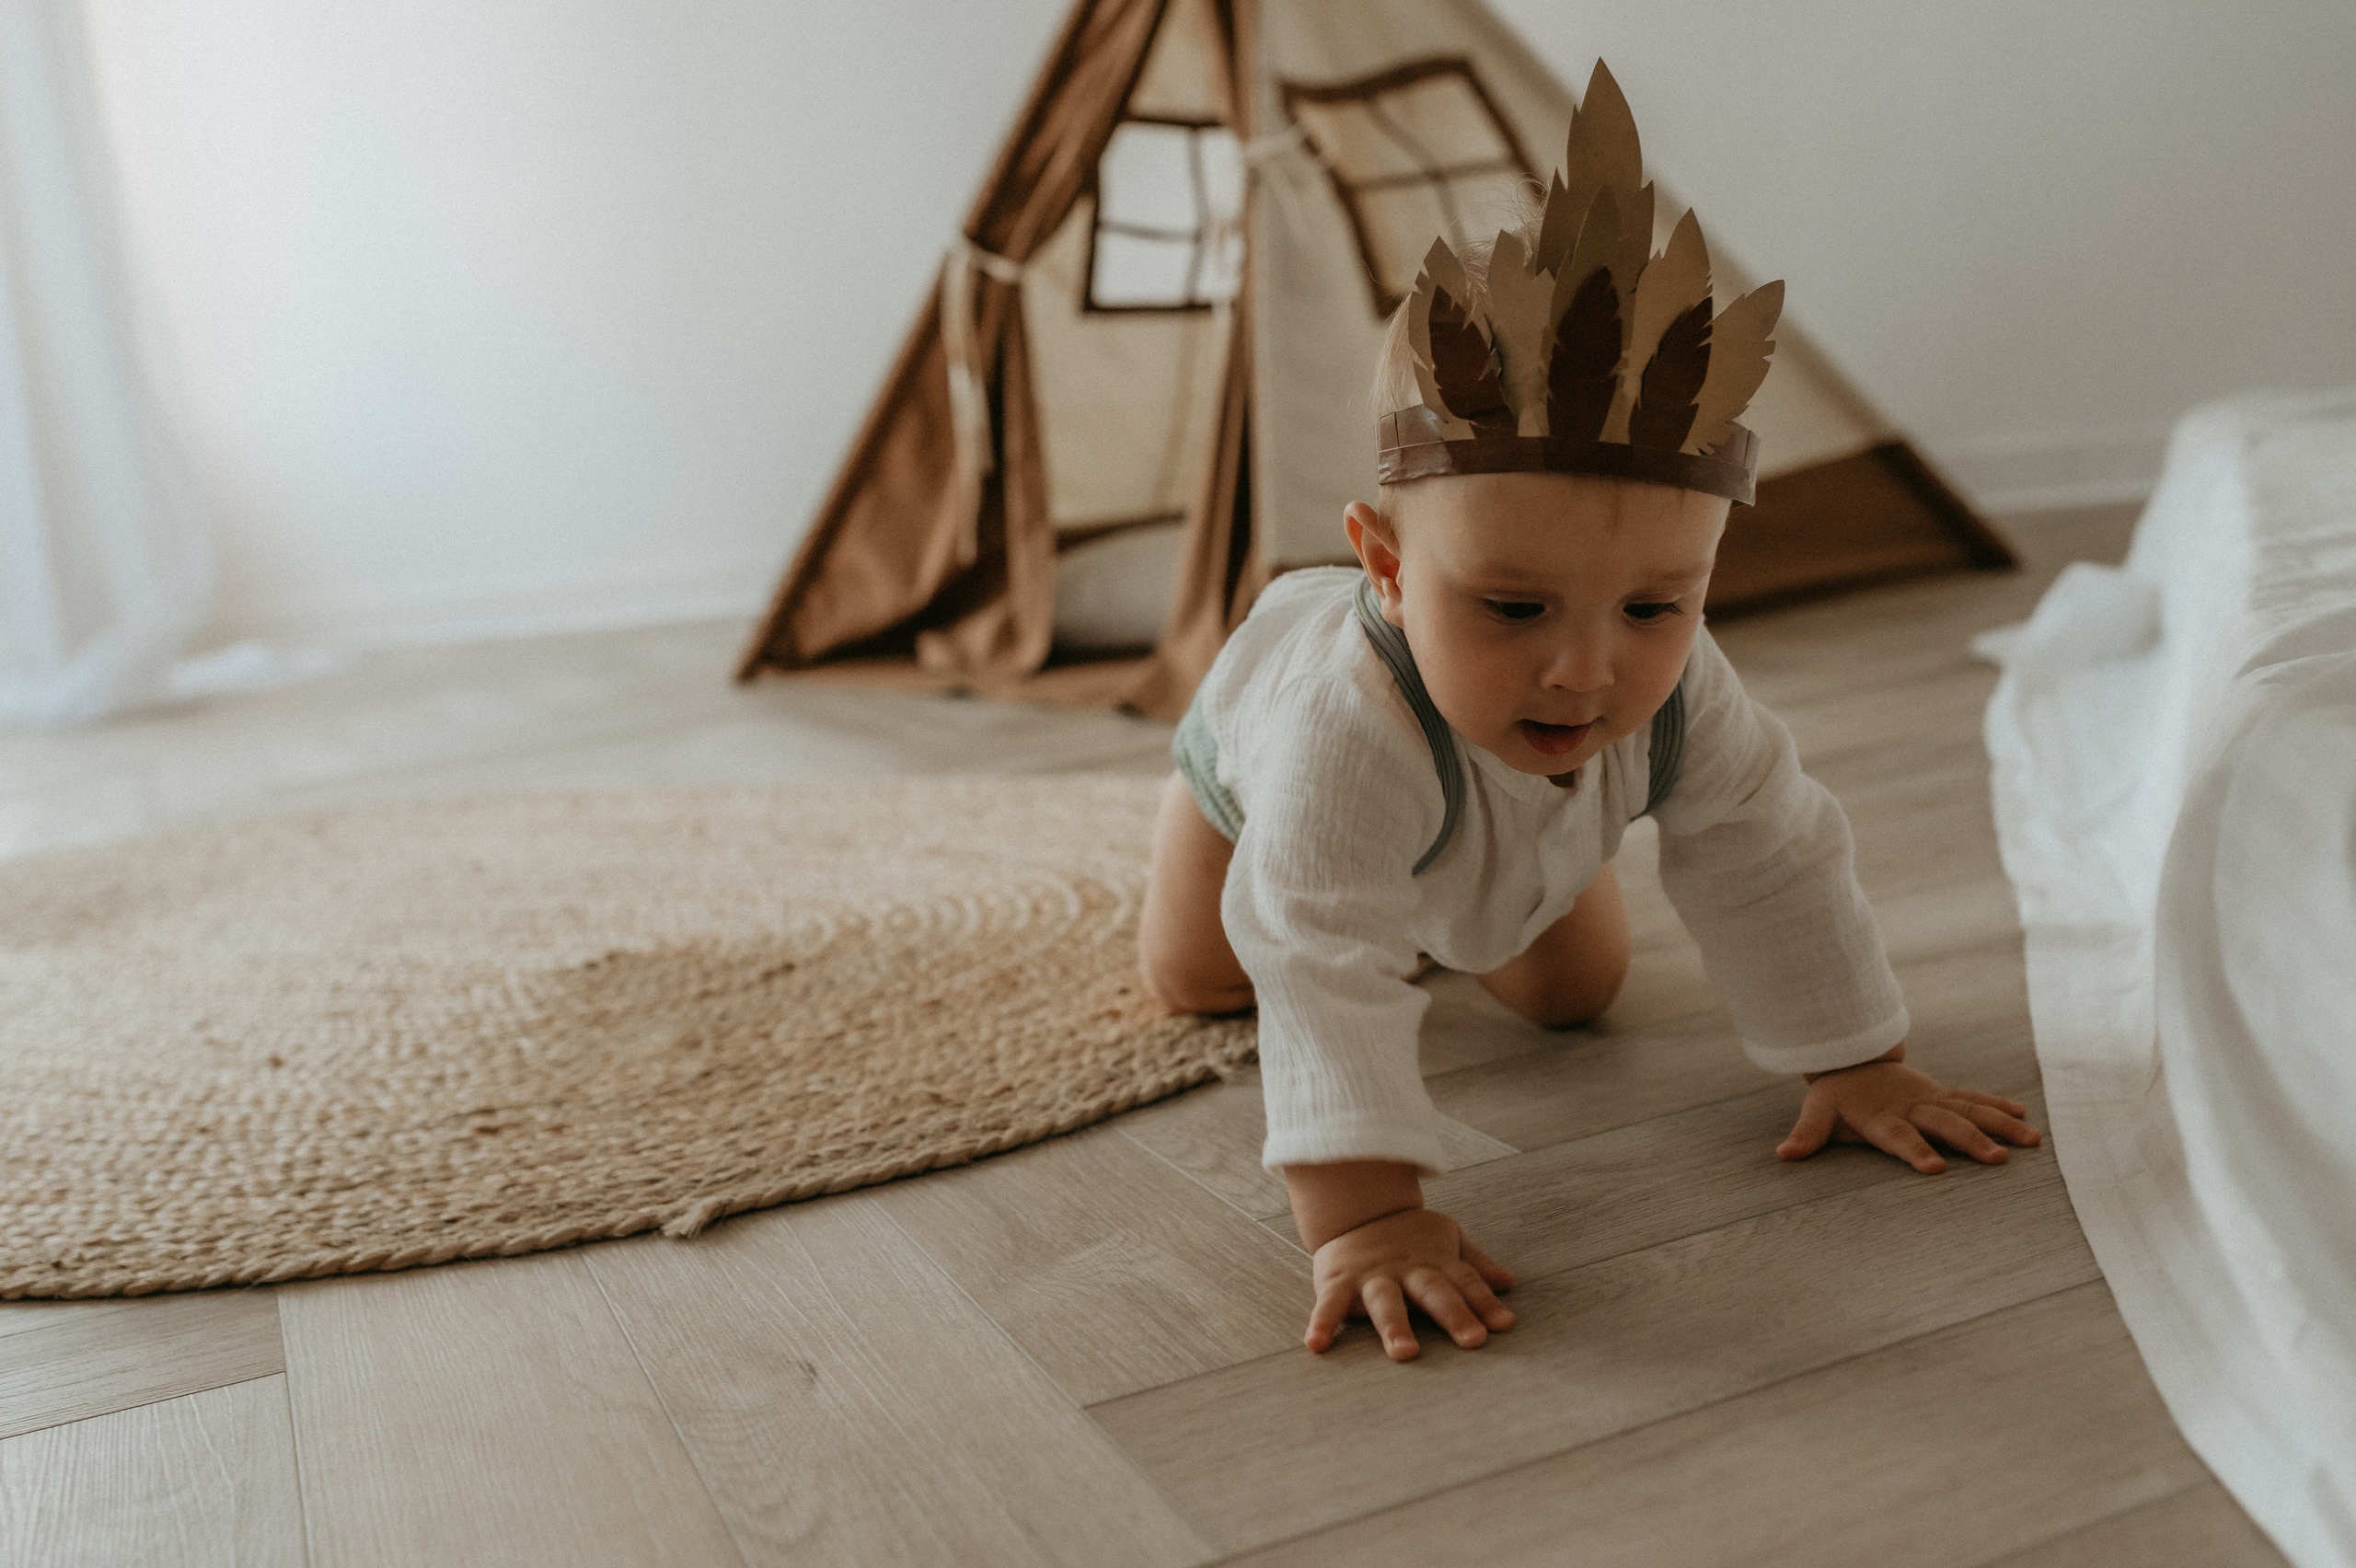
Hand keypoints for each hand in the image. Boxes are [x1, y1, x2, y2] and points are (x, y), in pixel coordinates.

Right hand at [1306, 1207, 1515, 1360]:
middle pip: (1433, 1291)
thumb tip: (1509, 1282)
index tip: (1504, 1324)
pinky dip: (1322, 1323)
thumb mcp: (1446, 1240)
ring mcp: (1371, 1276)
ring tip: (1405, 1352)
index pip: (1465, 1282)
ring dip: (1395, 1325)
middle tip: (1473, 1339)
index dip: (1485, 1302)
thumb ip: (1474, 1264)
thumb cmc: (1408, 1234)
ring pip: (1385, 1301)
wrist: (1353, 1204)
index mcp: (1435, 1261)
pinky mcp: (1337, 1281)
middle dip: (1453, 1314)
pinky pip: (1329, 1304)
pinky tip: (1316, 1344)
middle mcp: (1406, 1269)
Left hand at [1778, 1048, 2040, 1172]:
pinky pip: (1972, 1098)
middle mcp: (1912, 1107)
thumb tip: (1783, 1153)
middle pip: (1945, 1123)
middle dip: (1971, 1141)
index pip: (1899, 1137)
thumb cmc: (1835, 1094)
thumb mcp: (1816, 1111)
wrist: (1850, 1056)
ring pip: (1969, 1109)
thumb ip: (1807, 1134)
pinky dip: (1996, 1105)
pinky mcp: (1941, 1094)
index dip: (1915, 1151)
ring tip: (2031, 1140)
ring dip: (1999, 1123)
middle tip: (1997, 1160)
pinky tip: (2023, 1115)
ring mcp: (1930, 1098)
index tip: (1935, 1169)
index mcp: (1882, 1117)